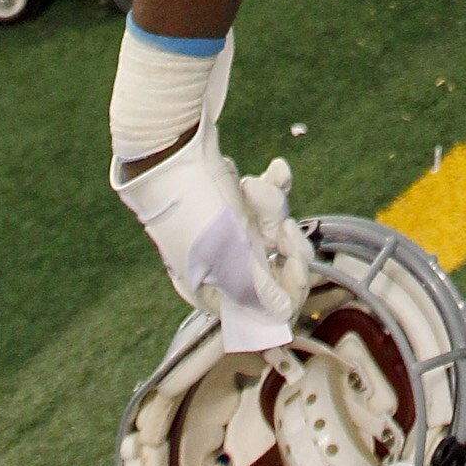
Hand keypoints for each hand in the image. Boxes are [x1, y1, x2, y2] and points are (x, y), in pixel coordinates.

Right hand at [110, 40, 312, 350]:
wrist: (171, 150)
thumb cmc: (195, 208)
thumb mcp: (228, 253)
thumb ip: (257, 288)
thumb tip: (284, 314)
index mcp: (212, 289)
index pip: (261, 308)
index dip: (286, 287)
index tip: (293, 262)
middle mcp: (222, 264)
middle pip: (275, 267)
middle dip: (285, 241)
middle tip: (284, 226)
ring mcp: (229, 231)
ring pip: (274, 229)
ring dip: (273, 205)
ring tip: (255, 186)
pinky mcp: (235, 201)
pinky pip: (268, 200)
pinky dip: (275, 184)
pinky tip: (276, 169)